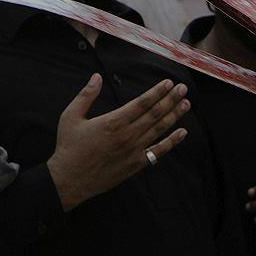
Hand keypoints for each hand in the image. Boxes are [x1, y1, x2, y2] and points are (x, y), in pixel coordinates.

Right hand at [47, 74, 189, 211]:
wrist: (69, 179)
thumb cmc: (69, 147)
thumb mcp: (70, 117)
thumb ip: (86, 96)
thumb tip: (96, 76)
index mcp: (113, 121)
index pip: (142, 103)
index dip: (157, 92)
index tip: (168, 83)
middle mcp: (128, 135)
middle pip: (155, 114)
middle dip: (171, 99)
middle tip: (183, 89)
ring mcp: (134, 150)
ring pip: (160, 129)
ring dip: (175, 116)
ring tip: (186, 104)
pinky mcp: (136, 164)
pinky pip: (158, 151)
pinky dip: (172, 141)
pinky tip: (183, 133)